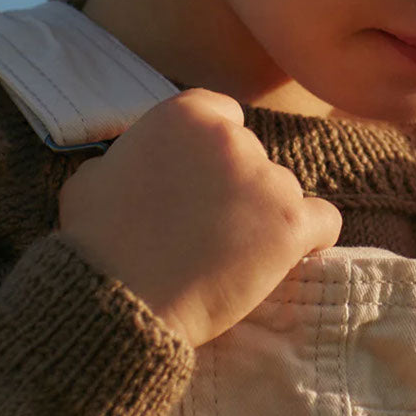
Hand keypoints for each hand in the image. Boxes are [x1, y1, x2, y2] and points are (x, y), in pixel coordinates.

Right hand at [57, 88, 343, 349]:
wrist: (120, 302)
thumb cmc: (95, 243)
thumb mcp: (91, 178)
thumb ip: (125, 159)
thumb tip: (126, 166)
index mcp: (187, 114)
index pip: (224, 117)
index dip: (212, 153)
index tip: (199, 185)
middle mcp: (233, 137)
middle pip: (253, 156)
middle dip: (236, 188)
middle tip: (207, 231)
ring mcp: (267, 178)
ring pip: (281, 192)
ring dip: (263, 218)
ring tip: (229, 259)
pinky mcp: (292, 221)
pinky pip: (324, 221)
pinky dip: (311, 238)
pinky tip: (290, 257)